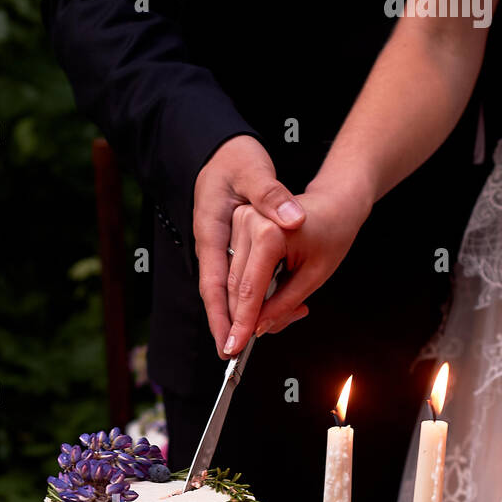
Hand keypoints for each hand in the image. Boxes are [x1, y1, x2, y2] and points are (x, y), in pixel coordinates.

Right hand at [193, 135, 304, 356]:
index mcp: (214, 226)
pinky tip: (266, 309)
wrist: (225, 146)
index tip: (232, 345)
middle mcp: (210, 239)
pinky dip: (250, 295)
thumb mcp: (256, 172)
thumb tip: (291, 221)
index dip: (225, 316)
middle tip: (237, 355)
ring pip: (228, 288)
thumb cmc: (238, 156)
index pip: (217, 282)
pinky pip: (235, 277)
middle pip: (220, 293)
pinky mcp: (225, 244)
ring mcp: (216, 243)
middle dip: (230, 325)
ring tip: (258, 335)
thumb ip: (272, 197)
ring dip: (244, 312)